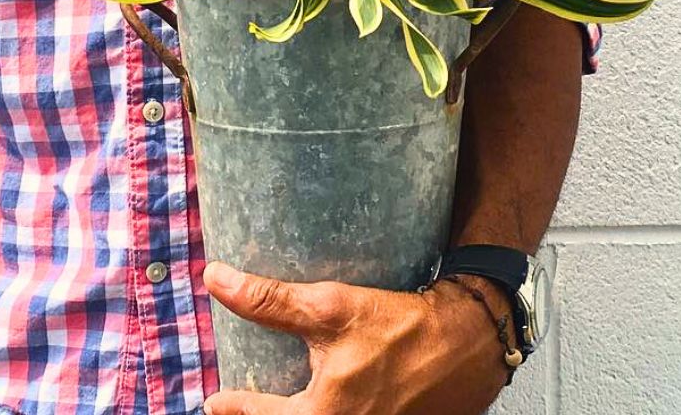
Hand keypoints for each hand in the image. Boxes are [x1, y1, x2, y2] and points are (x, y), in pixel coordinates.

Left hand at [202, 262, 510, 414]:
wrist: (465, 342)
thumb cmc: (400, 326)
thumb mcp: (329, 307)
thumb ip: (268, 299)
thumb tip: (216, 279)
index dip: (235, 409)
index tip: (215, 400)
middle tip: (242, 404)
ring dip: (296, 413)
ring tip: (278, 402)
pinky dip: (324, 412)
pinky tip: (321, 400)